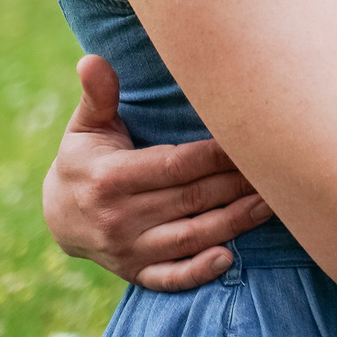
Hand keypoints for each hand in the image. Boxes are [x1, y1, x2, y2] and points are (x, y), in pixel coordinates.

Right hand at [42, 53, 272, 290]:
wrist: (58, 215)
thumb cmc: (85, 159)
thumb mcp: (87, 127)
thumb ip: (98, 95)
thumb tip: (92, 59)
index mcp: (111, 177)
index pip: (177, 165)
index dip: (217, 154)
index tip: (251, 138)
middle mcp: (119, 217)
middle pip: (192, 199)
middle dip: (237, 183)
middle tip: (278, 168)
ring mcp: (127, 250)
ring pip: (190, 237)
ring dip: (234, 223)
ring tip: (272, 203)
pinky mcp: (134, 273)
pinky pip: (170, 277)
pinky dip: (198, 272)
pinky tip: (229, 259)